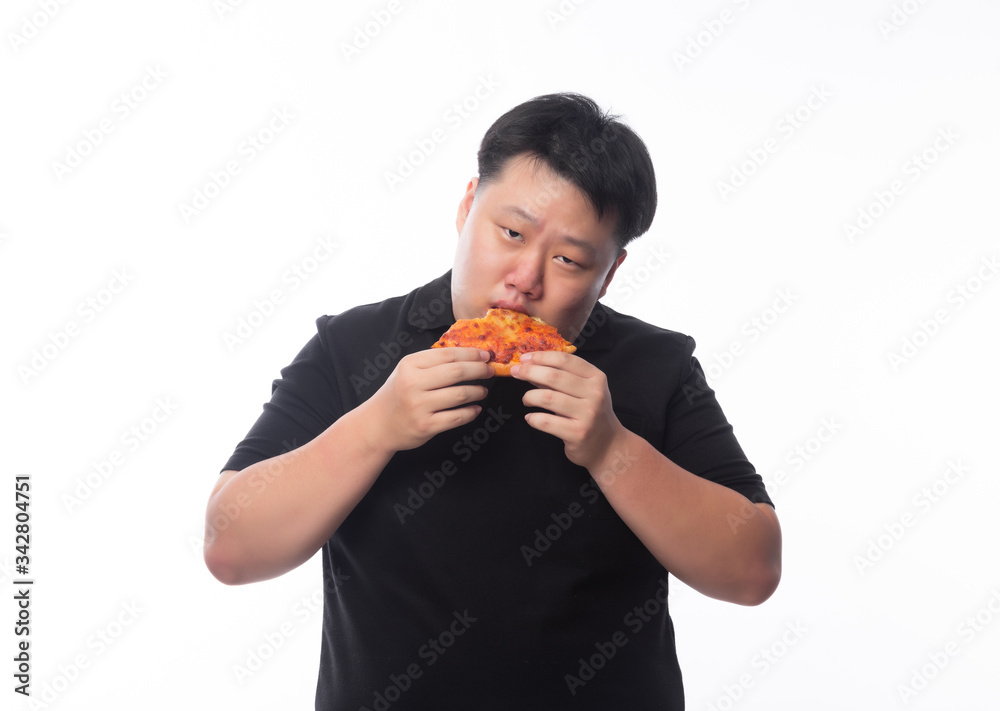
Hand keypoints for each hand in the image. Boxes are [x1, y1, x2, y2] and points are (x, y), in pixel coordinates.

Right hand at [364, 348, 492, 452]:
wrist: (378, 424)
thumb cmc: (398, 394)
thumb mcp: (408, 371)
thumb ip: (432, 362)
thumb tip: (469, 355)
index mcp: (410, 365)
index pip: (448, 354)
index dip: (471, 353)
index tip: (485, 355)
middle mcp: (413, 383)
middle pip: (457, 372)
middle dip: (479, 370)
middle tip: (490, 371)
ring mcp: (419, 406)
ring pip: (460, 394)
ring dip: (477, 392)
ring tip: (483, 391)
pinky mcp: (425, 426)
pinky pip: (457, 417)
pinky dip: (471, 412)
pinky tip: (475, 409)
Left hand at [511, 351, 626, 471]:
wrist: (608, 445)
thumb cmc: (591, 413)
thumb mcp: (583, 391)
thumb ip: (560, 378)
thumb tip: (530, 365)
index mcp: (596, 378)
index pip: (565, 360)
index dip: (541, 357)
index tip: (524, 358)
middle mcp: (594, 394)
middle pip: (554, 376)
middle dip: (529, 372)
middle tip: (515, 373)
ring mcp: (588, 414)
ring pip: (548, 398)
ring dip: (530, 396)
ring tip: (526, 399)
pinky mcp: (578, 433)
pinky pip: (547, 422)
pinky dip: (533, 418)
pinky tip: (530, 418)